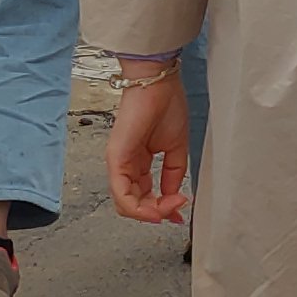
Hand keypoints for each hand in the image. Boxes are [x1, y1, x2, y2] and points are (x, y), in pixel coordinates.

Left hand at [105, 70, 192, 222]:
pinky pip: (122, 195)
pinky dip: (139, 208)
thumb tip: (173, 196)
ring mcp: (118, 163)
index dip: (162, 209)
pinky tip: (158, 209)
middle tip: (178, 207)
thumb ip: (173, 174)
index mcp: (138, 162)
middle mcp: (125, 165)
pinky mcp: (115, 160)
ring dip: (151, 212)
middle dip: (158, 212)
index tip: (180, 209)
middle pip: (134, 205)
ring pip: (126, 205)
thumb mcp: (176, 148)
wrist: (157, 83)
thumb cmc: (166, 106)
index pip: (143, 196)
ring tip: (172, 206)